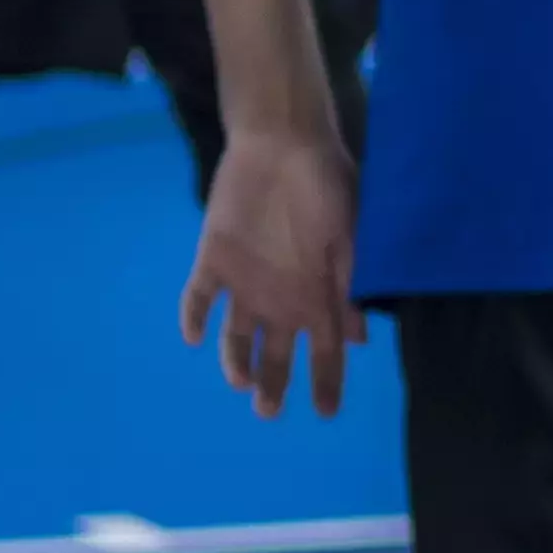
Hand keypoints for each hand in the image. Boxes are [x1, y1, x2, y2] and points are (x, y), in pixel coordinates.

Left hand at [180, 119, 358, 418]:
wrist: (282, 140)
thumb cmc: (327, 186)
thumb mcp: (349, 238)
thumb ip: (350, 286)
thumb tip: (359, 338)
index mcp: (318, 296)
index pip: (325, 353)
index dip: (326, 383)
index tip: (325, 413)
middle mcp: (282, 298)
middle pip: (277, 356)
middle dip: (273, 386)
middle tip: (267, 411)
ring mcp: (246, 282)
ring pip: (236, 337)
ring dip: (235, 362)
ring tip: (239, 380)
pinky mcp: (213, 259)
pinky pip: (198, 298)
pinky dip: (193, 317)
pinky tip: (194, 335)